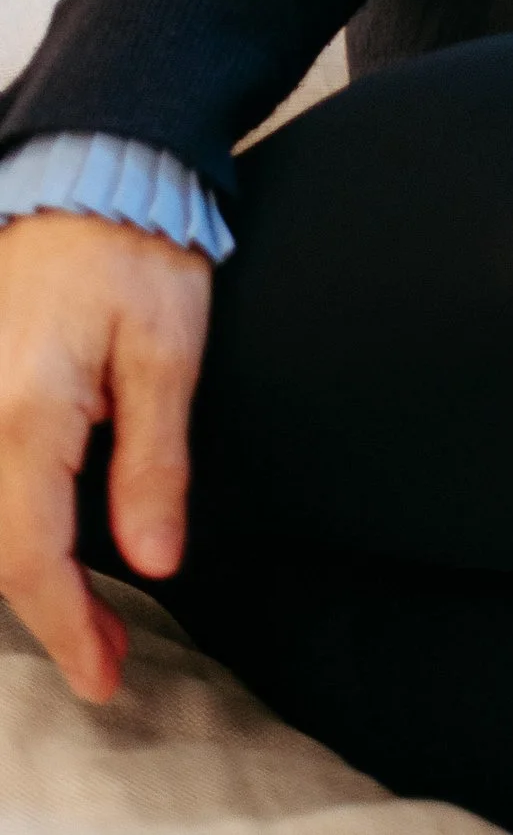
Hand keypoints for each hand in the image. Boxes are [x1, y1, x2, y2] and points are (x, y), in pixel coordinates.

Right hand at [0, 212, 208, 701]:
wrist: (92, 165)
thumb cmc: (137, 245)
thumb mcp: (167, 351)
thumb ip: (153, 463)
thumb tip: (155, 563)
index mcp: (24, 415)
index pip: (30, 557)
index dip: (67, 629)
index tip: (104, 677)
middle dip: (48, 611)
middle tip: (106, 653)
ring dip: (21, 568)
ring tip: (79, 609)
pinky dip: (11, 521)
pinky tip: (44, 537)